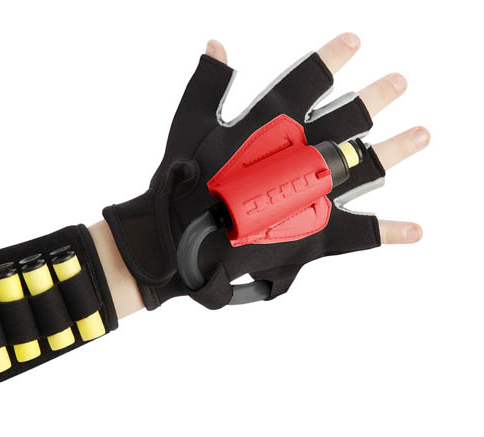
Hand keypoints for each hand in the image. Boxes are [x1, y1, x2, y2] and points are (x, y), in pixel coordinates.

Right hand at [104, 34, 427, 309]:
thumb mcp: (188, 124)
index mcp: (272, 123)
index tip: (354, 41)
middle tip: (398, 83)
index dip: (333, 56)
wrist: (183, 239)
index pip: (311, 78)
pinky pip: (363, 233)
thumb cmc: (182, 181)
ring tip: (424, 133)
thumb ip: (208, 83)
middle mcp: (302, 152)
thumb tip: (216, 44)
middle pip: (351, 117)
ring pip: (368, 164)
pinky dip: (391, 231)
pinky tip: (417, 228)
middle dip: (377, 96)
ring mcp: (315, 192)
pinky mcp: (318, 232)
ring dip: (399, 147)